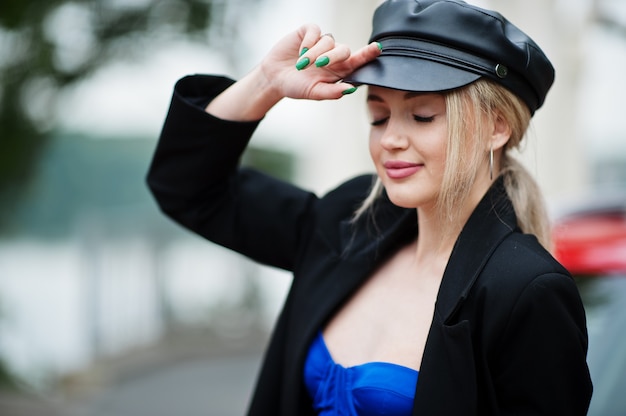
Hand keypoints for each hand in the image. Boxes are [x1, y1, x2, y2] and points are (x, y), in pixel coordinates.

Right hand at [259, 24, 381, 100]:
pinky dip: (308, 42)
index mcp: (339, 70)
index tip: (378, 48)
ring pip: (328, 41)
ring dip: (314, 54)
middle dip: (333, 57)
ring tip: (301, 65)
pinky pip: (315, 31)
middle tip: (319, 65)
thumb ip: (332, 92)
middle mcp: (333, 55)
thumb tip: (350, 89)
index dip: (368, 54)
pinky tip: (300, 51)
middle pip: (344, 50)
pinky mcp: (309, 32)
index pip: (358, 61)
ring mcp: (322, 42)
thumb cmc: (297, 86)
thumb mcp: (314, 92)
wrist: (274, 78)